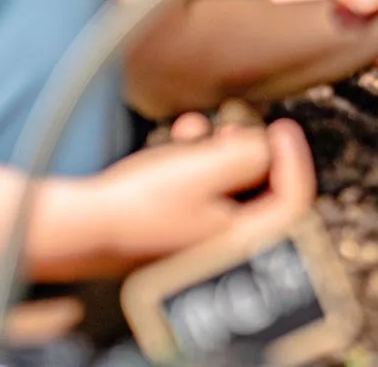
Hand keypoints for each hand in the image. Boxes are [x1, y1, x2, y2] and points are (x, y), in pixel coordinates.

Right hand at [87, 119, 315, 268]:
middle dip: (248, 153)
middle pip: (261, 196)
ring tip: (195, 130)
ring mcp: (198, 245)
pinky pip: (199, 197)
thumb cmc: (141, 203)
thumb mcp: (206, 168)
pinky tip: (176, 142)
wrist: (83, 226)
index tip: (281, 128)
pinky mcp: (173, 235)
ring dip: (216, 154)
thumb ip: (249, 155)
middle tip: (232, 129)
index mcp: (242, 243)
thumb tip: (264, 149)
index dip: (293, 159)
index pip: (292, 203)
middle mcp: (224, 250)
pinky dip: (193, 168)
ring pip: (228, 192)